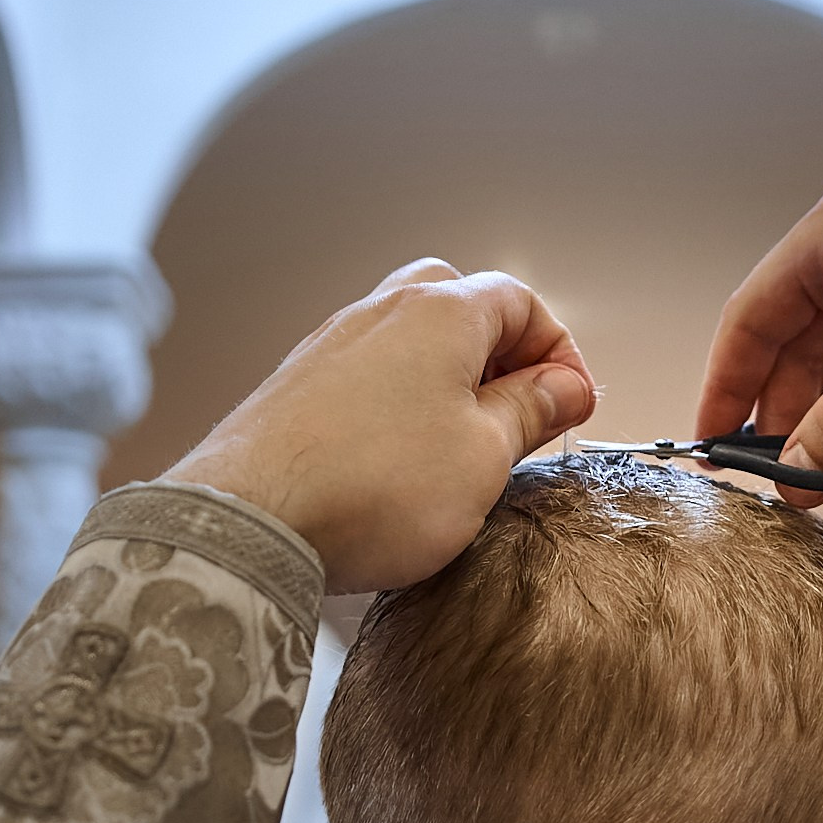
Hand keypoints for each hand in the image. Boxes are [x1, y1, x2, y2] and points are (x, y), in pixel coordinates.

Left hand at [162, 259, 595, 592]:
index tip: (571, 403)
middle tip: (522, 418)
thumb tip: (564, 387)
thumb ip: (531, 412)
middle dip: (503, 357)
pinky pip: (369, 380)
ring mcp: (333, 346)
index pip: (522, 302)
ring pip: (412, 344)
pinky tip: (403, 464)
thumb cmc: (367, 485)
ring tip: (464, 451)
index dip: (559, 352)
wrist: (252, 520)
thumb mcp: (485, 455)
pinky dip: (400, 407)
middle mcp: (382, 313)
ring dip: (450, 385)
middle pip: (462, 307)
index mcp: (441, 312)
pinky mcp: (299, 389)